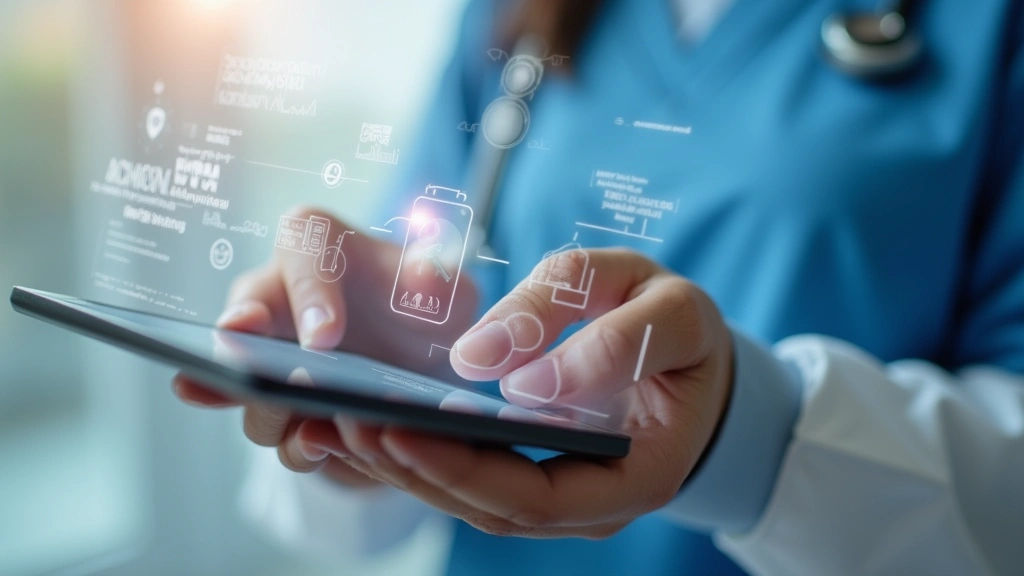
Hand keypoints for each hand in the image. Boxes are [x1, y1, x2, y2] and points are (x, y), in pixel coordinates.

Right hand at [174, 206, 478, 487]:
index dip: (309, 297)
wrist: (417, 356)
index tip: (325, 338)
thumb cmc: (420, 303)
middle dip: (250, 347)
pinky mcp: (277, 406)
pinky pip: (271, 429)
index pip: (301, 253)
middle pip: (244, 316)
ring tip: (308, 430)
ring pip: (248, 385)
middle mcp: (273, 296)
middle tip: (273, 377)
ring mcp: (266, 357)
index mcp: (313, 244)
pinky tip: (317, 450)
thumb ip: (436, 277)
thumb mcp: (443, 288)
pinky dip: (293, 442)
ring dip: (273, 407)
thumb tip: (425, 274)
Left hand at [333, 248, 733, 537]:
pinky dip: (418, 451)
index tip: (397, 426)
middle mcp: (596, 503)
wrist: (694, 355)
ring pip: (473, 498)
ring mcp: (564, 494)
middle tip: (341, 419)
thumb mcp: (662, 305)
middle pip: (490, 507)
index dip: (463, 468)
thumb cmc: (682, 330)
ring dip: (401, 465)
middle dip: (412, 468)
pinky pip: (473, 474)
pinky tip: (368, 419)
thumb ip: (591, 331)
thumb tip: (492, 367)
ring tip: (334, 420)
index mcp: (639, 475)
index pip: (537, 496)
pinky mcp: (537, 471)